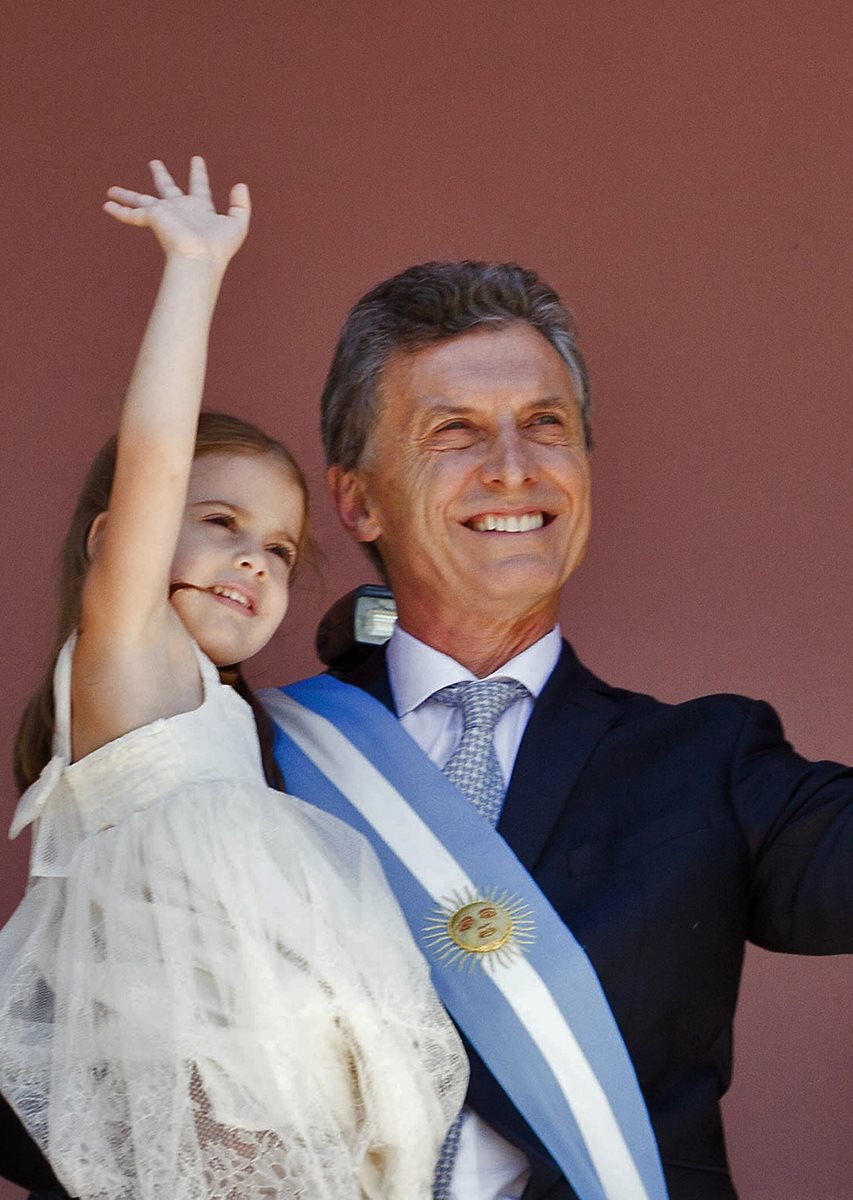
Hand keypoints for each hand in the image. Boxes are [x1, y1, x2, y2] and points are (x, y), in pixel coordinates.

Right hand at [103, 156, 249, 263]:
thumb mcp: (238, 224)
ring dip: (128, 194)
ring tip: (112, 188)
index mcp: (199, 209)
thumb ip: (241, 205)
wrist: (201, 258)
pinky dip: (119, 210)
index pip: (198, 187)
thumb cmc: (219, 247)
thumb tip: (241, 184)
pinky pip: (133, 214)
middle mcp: (180, 210)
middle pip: (168, 188)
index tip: (196, 160)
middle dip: (162, 175)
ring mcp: (165, 214)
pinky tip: (107, 205)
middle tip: (155, 162)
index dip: (198, 173)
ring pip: (142, 200)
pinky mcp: (153, 218)